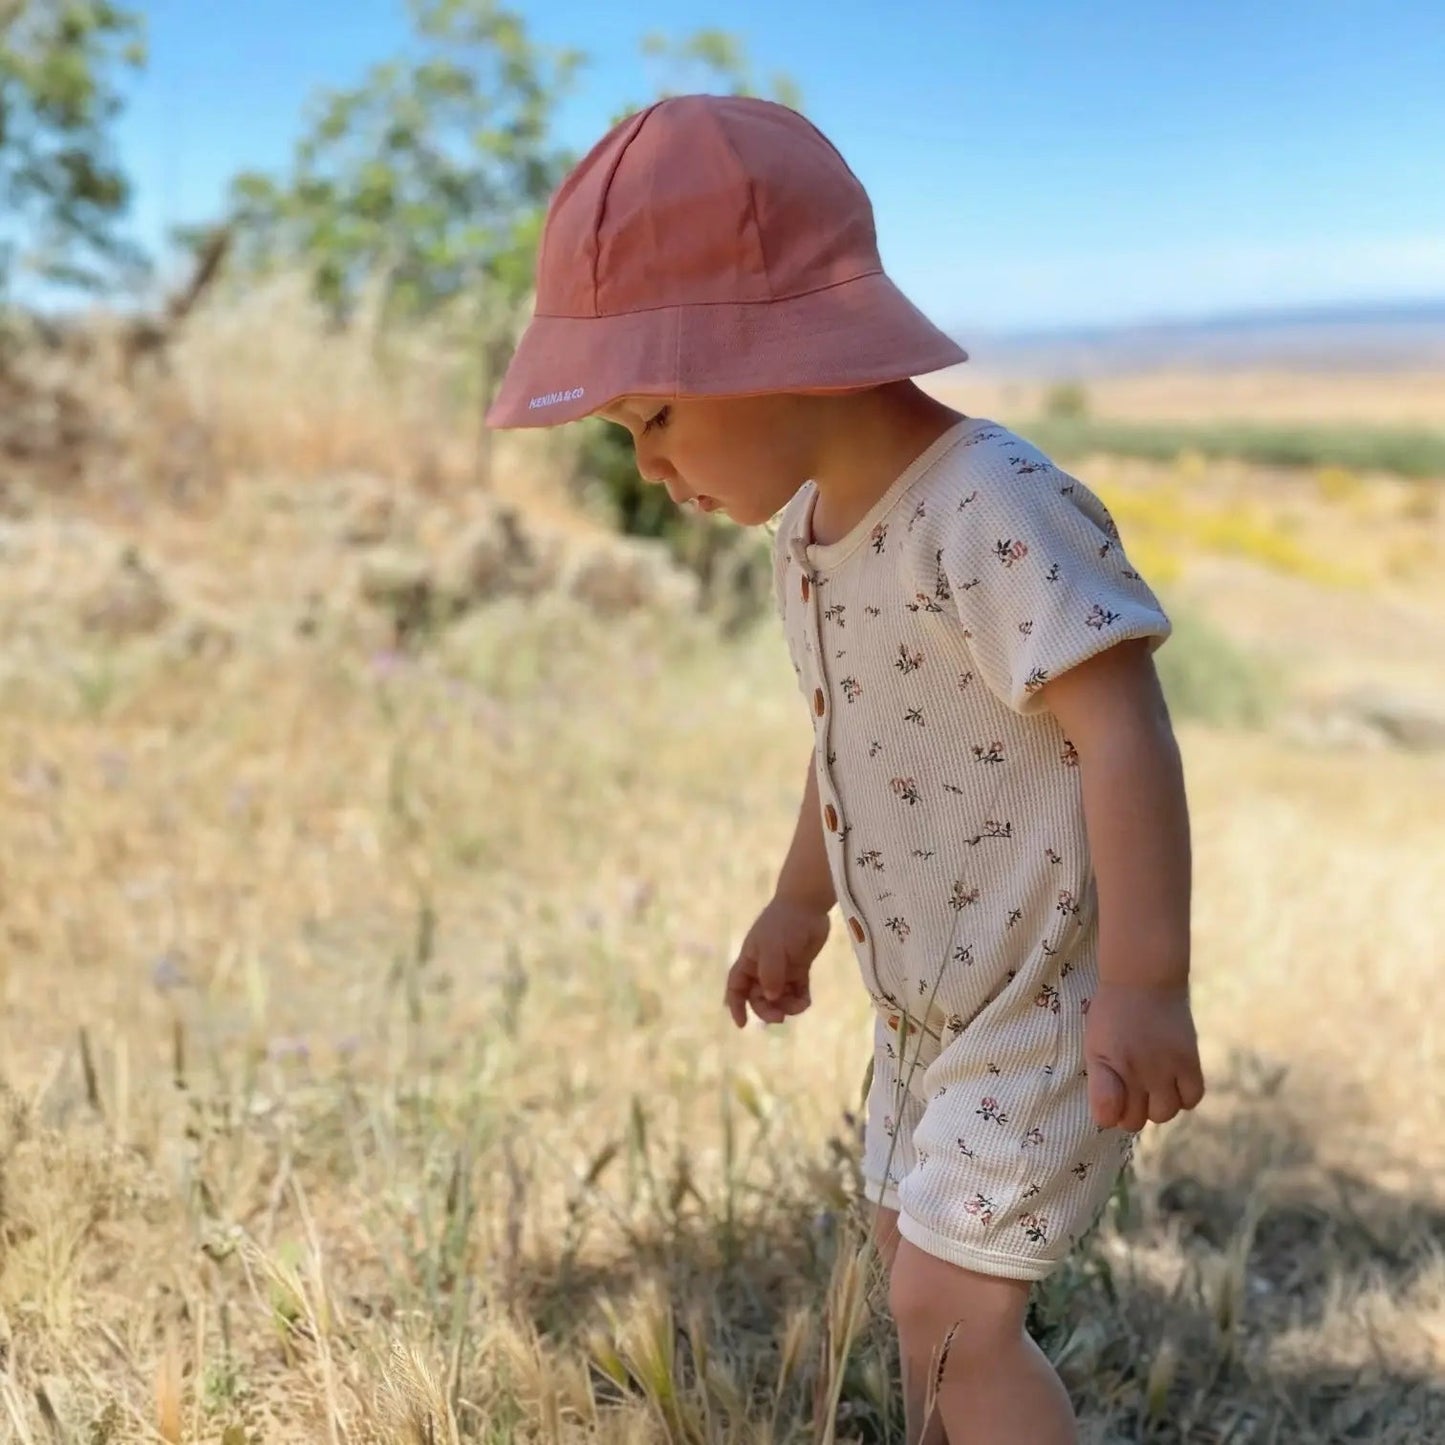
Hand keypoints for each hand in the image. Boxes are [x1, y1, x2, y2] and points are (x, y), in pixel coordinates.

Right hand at [724, 896, 829, 1027]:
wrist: (807, 904)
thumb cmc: (784, 924)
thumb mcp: (773, 948)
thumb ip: (770, 973)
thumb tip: (771, 997)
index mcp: (749, 961)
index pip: (736, 988)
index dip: (736, 1006)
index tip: (742, 1024)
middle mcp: (763, 967)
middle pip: (758, 998)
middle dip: (767, 1010)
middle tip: (780, 1018)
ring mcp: (782, 968)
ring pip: (779, 998)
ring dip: (787, 1007)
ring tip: (799, 1005)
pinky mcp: (800, 968)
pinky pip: (797, 992)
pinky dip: (800, 1000)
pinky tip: (805, 1001)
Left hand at [1084, 981, 1204, 1130]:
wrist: (1142, 979)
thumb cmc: (1112, 1014)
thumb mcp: (1093, 1046)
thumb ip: (1099, 1084)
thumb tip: (1108, 1119)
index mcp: (1108, 1067)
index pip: (1107, 1117)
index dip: (1108, 1113)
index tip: (1110, 1098)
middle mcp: (1137, 1072)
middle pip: (1137, 1121)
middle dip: (1131, 1111)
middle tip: (1131, 1087)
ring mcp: (1166, 1068)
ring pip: (1164, 1114)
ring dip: (1156, 1106)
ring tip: (1151, 1084)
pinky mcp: (1190, 1061)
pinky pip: (1192, 1099)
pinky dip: (1183, 1097)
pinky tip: (1173, 1082)